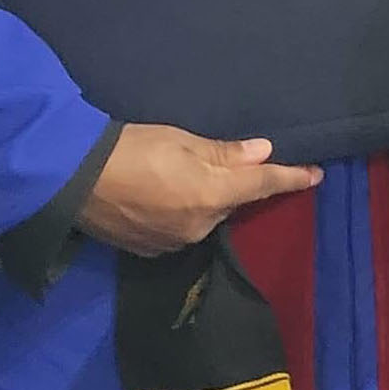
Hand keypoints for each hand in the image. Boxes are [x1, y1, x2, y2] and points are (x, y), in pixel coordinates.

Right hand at [78, 123, 321, 255]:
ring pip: (206, 216)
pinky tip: (160, 195)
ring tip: (177, 175)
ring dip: (204, 198)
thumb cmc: (130, 147)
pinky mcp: (151, 250)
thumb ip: (223, 152)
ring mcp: (175, 242)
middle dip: (232, 183)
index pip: (263, 184)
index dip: (291, 178)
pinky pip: (181, 228)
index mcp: (213, 194)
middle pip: (232, 201)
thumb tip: (262, 153)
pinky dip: (180, 211)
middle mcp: (201, 225)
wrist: (72, 179)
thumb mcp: (180, 139)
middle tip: (212, 160)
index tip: (316, 176)